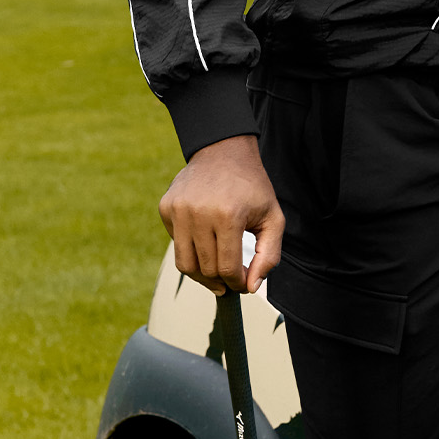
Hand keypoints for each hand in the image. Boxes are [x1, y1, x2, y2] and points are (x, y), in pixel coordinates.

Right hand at [158, 133, 283, 295]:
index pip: (227, 268)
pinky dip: (190, 250)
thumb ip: (268, 256)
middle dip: (221, 280)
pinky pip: (176, 244)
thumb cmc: (252, 187)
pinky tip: (204, 240)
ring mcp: (178, 209)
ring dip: (202, 274)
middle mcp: (198, 212)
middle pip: (206, 269)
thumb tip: (251, 288)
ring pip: (185, 264)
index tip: (242, 284)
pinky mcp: (166, 207)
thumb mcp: (273, 218)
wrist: (224, 151)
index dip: (237, 283)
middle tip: (231, 277)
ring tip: (216, 271)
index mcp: (228, 215)